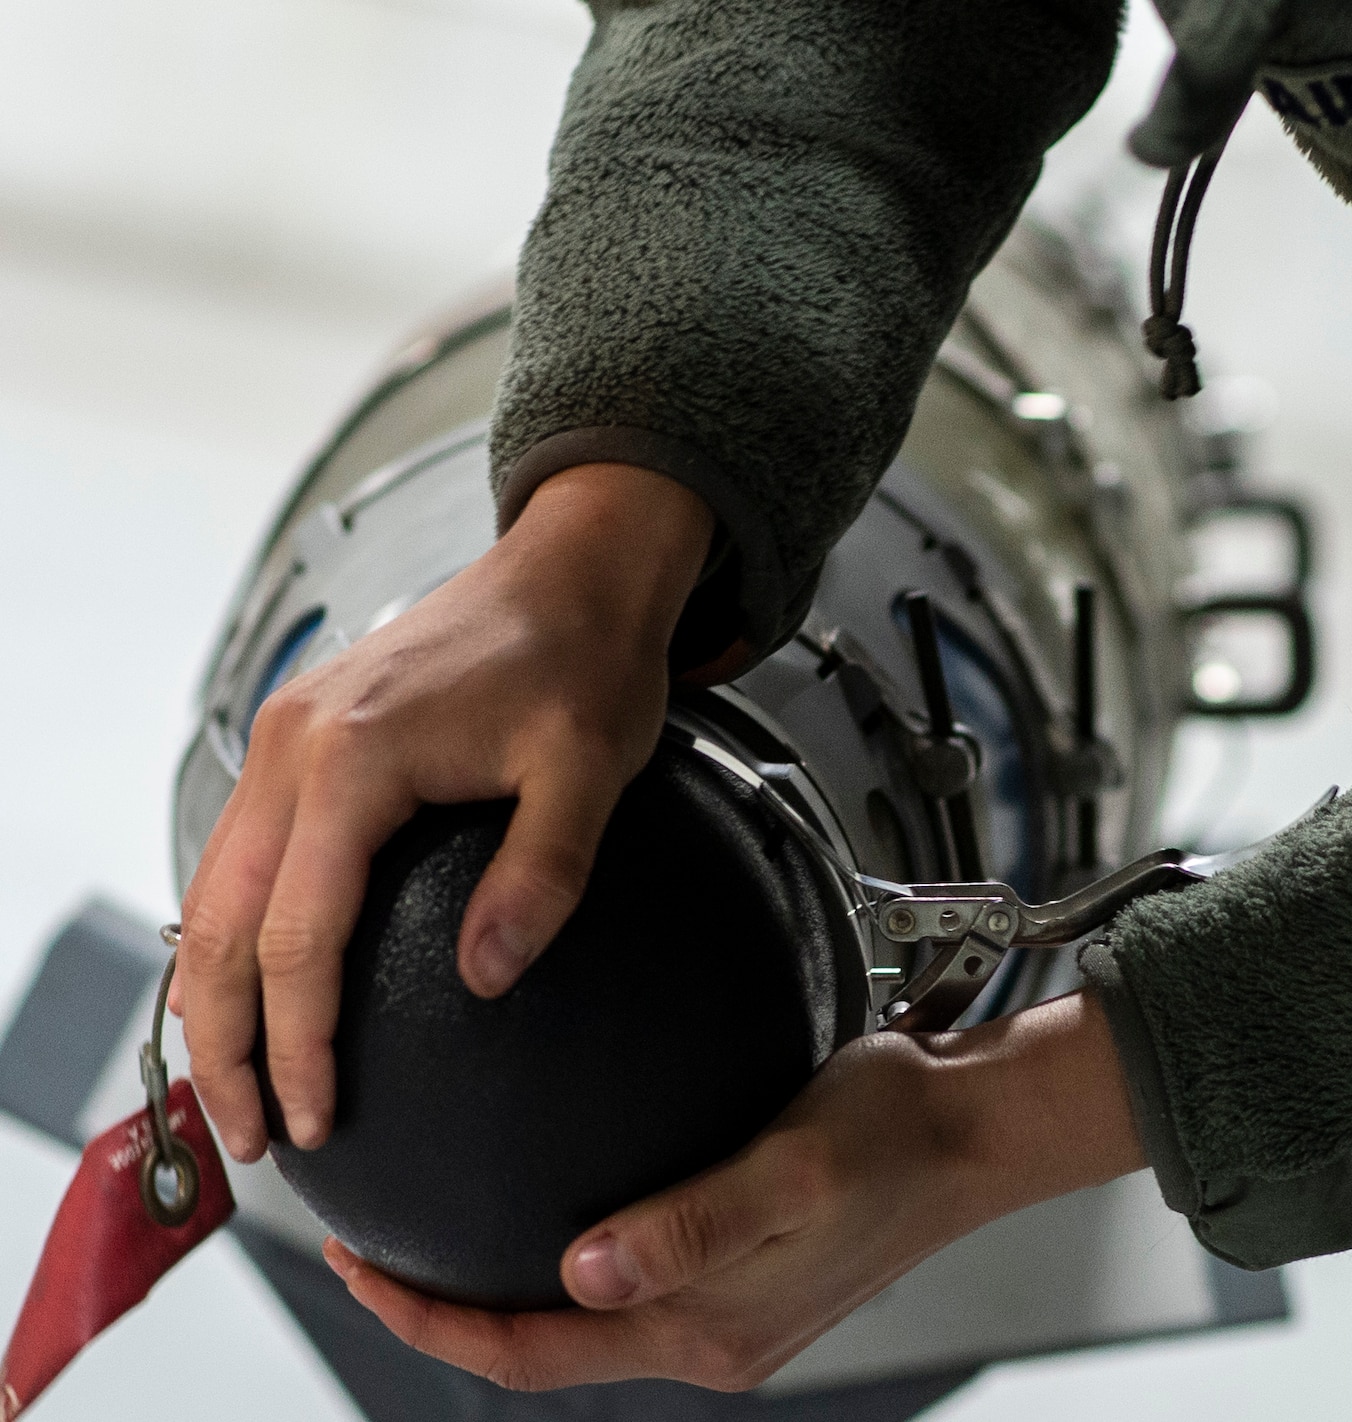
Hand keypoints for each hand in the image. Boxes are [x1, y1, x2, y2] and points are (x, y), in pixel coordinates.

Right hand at [174, 463, 714, 1161]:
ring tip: (243, 1085)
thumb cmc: (584, 654)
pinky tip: (257, 986)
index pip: (297, 936)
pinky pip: (242, 851)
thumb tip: (487, 977)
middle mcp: (297, 745)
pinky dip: (233, 930)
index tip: (314, 1118)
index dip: (297, 1042)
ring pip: (212, 889)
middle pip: (219, 924)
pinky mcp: (305, 736)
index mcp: (355, 758)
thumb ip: (544, 875)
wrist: (573, 568)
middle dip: (225, 1043)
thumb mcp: (590, 768)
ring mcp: (290, 736)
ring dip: (216, 994)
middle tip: (253, 1135)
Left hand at [325, 990, 1145, 1391]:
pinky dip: (569, 1254)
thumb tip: (584, 1271)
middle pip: (544, 1346)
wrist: (979, 1129)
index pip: (532, 1352)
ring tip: (434, 1223)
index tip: (358, 1264)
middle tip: (368, 1242)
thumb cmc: (898, 1134)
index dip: (432, 1323)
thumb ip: (692, 1226)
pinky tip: (554, 1189)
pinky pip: (632, 1279)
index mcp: (708, 1330)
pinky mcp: (748, 1274)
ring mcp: (731, 1312)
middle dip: (444, 1310)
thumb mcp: (794, 1166)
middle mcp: (710, 1336)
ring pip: (584, 1318)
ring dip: (503, 1286)